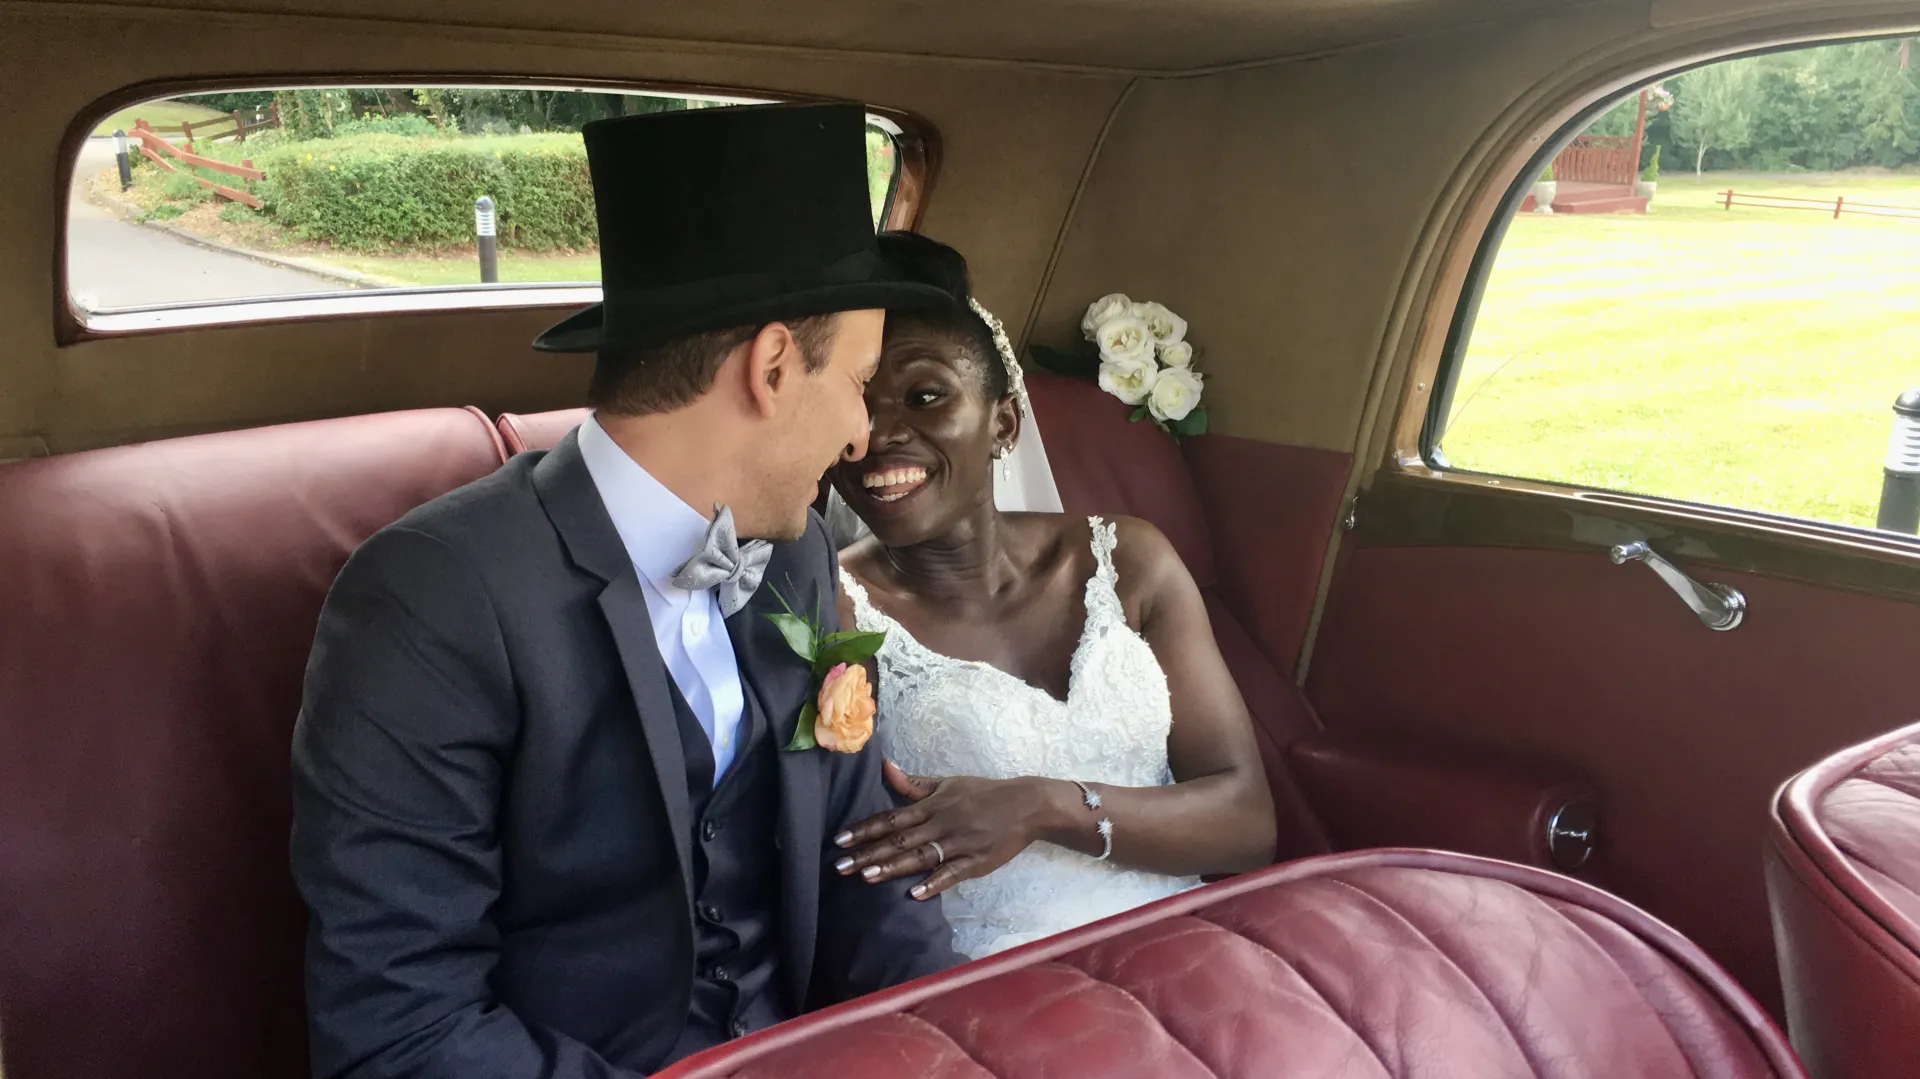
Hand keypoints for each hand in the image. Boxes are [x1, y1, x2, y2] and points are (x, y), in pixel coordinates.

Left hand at [833, 762, 1059, 899]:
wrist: (1026, 805)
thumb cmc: (983, 793)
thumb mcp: (948, 783)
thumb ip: (915, 784)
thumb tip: (885, 767)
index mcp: (933, 805)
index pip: (892, 818)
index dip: (865, 829)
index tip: (840, 839)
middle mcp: (941, 824)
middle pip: (899, 840)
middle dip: (868, 853)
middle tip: (840, 865)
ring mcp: (958, 844)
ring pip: (920, 857)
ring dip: (892, 867)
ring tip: (867, 877)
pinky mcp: (976, 862)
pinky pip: (951, 874)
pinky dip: (933, 883)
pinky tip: (914, 894)